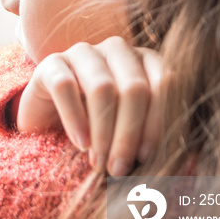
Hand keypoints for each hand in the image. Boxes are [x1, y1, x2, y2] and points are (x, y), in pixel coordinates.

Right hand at [16, 36, 167, 175]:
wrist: (49, 120)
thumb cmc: (99, 127)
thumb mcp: (129, 129)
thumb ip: (151, 136)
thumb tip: (170, 162)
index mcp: (145, 59)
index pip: (164, 83)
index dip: (158, 122)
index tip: (147, 157)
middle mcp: (117, 49)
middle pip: (134, 87)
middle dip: (129, 133)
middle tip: (119, 169)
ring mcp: (82, 52)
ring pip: (102, 87)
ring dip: (103, 131)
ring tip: (99, 162)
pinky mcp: (51, 64)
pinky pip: (65, 87)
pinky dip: (75, 120)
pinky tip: (80, 144)